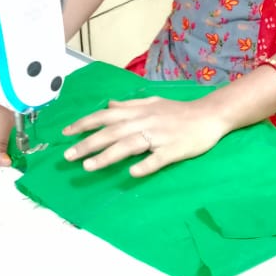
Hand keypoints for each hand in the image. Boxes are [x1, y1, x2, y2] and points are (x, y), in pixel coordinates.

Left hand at [62, 95, 227, 176]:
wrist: (210, 115)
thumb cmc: (179, 111)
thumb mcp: (153, 103)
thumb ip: (130, 106)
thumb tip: (109, 106)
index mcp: (138, 111)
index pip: (105, 116)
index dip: (84, 124)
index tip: (65, 133)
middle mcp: (145, 122)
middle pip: (112, 133)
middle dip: (88, 143)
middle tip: (68, 157)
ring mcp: (159, 136)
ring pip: (129, 145)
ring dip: (108, 156)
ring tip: (88, 166)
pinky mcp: (173, 150)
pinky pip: (157, 158)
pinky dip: (145, 165)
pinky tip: (132, 173)